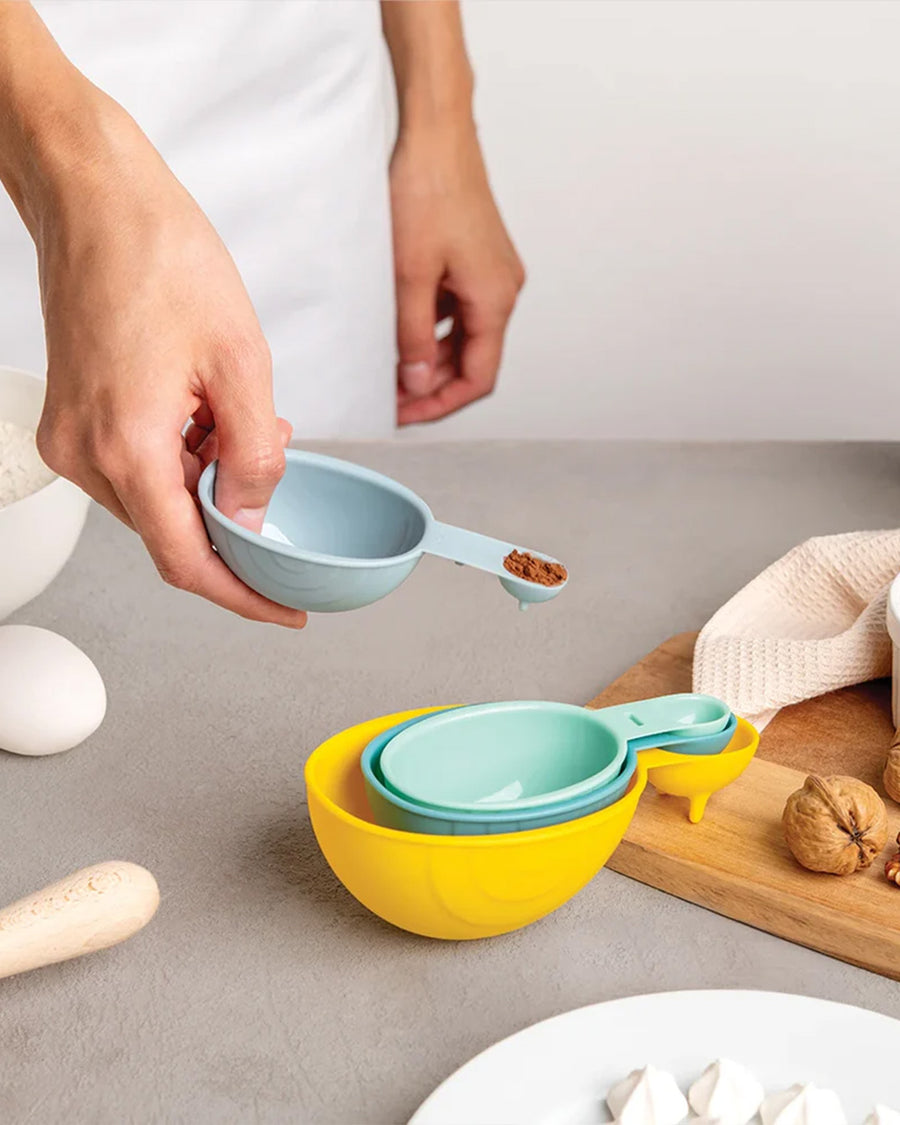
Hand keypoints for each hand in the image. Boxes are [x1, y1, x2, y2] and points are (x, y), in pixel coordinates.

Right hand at [31, 92, 305, 627]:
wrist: (96, 198)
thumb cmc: (162, 257)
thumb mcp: (241, 361)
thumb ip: (252, 453)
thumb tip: (253, 514)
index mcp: (128, 448)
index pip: (188, 561)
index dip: (242, 595)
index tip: (284, 608)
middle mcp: (86, 455)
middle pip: (172, 532)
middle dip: (235, 518)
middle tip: (277, 471)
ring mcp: (72, 436)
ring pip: (157, 499)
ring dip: (210, 483)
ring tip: (250, 426)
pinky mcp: (72, 417)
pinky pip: (136, 466)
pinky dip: (183, 459)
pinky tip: (212, 416)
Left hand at [392, 119, 524, 424]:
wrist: (436, 131)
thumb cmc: (426, 189)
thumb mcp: (411, 274)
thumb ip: (414, 336)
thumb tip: (418, 381)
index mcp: (495, 298)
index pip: (478, 378)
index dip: (441, 403)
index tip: (406, 413)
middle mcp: (502, 289)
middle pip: (474, 361)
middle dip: (433, 384)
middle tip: (391, 396)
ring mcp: (492, 273)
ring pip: (465, 336)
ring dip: (432, 357)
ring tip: (392, 368)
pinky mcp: (477, 258)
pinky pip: (459, 309)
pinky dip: (434, 328)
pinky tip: (402, 328)